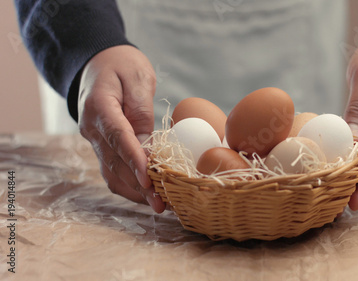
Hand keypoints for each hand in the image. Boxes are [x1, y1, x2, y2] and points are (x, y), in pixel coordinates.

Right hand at [78, 45, 165, 212]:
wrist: (98, 63)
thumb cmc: (121, 65)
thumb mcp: (137, 78)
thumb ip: (141, 111)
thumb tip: (149, 145)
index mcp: (98, 106)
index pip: (117, 137)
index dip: (133, 160)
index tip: (148, 179)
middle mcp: (91, 128)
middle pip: (115, 162)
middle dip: (139, 185)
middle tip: (162, 203)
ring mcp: (94, 140)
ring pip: (111, 172)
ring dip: (134, 192)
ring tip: (159, 205)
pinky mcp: (102, 147)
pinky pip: (112, 171)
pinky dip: (129, 186)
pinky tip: (147, 196)